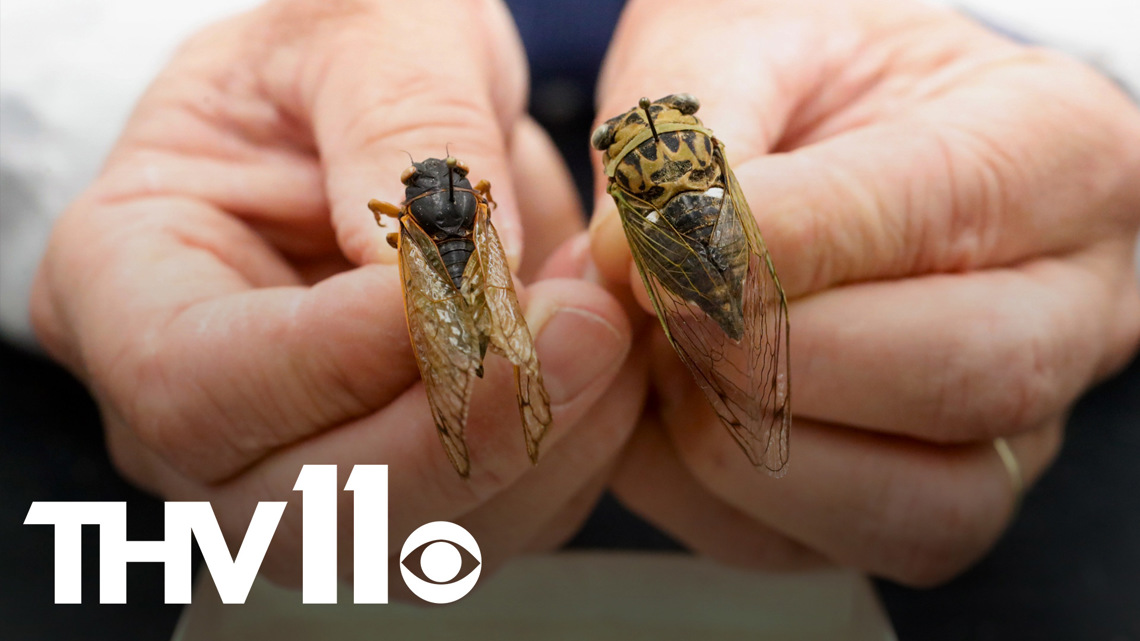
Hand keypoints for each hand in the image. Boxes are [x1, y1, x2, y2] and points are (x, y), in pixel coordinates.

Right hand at [30, 0, 644, 594]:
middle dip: (458, 431)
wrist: (386, 108)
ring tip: (598, 318)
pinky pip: (491, 528)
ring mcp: (298, 467)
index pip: (197, 384)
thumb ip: (403, 130)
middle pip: (300, 505)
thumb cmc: (344, 61)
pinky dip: (566, 460)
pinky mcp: (405, 490)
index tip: (468, 291)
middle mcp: (198, 412)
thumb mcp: (367, 35)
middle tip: (582, 326)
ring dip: (534, 446)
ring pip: (408, 542)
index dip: (337, 359)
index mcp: (126, 284)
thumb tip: (461, 273)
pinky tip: (597, 362)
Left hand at [592, 0, 1139, 584]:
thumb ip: (690, 134)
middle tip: (658, 312)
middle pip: (961, 378)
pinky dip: (719, 500)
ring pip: (919, 506)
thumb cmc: (797, 77)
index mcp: (1053, 151)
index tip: (646, 247)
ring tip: (669, 361)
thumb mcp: (743, 43)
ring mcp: (1014, 423)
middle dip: (769, 358)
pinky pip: (836, 550)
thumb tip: (630, 253)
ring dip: (749, 445)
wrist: (831, 133)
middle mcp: (1070, 304)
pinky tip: (673, 414)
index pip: (933, 215)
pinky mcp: (928, 495)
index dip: (771, 246)